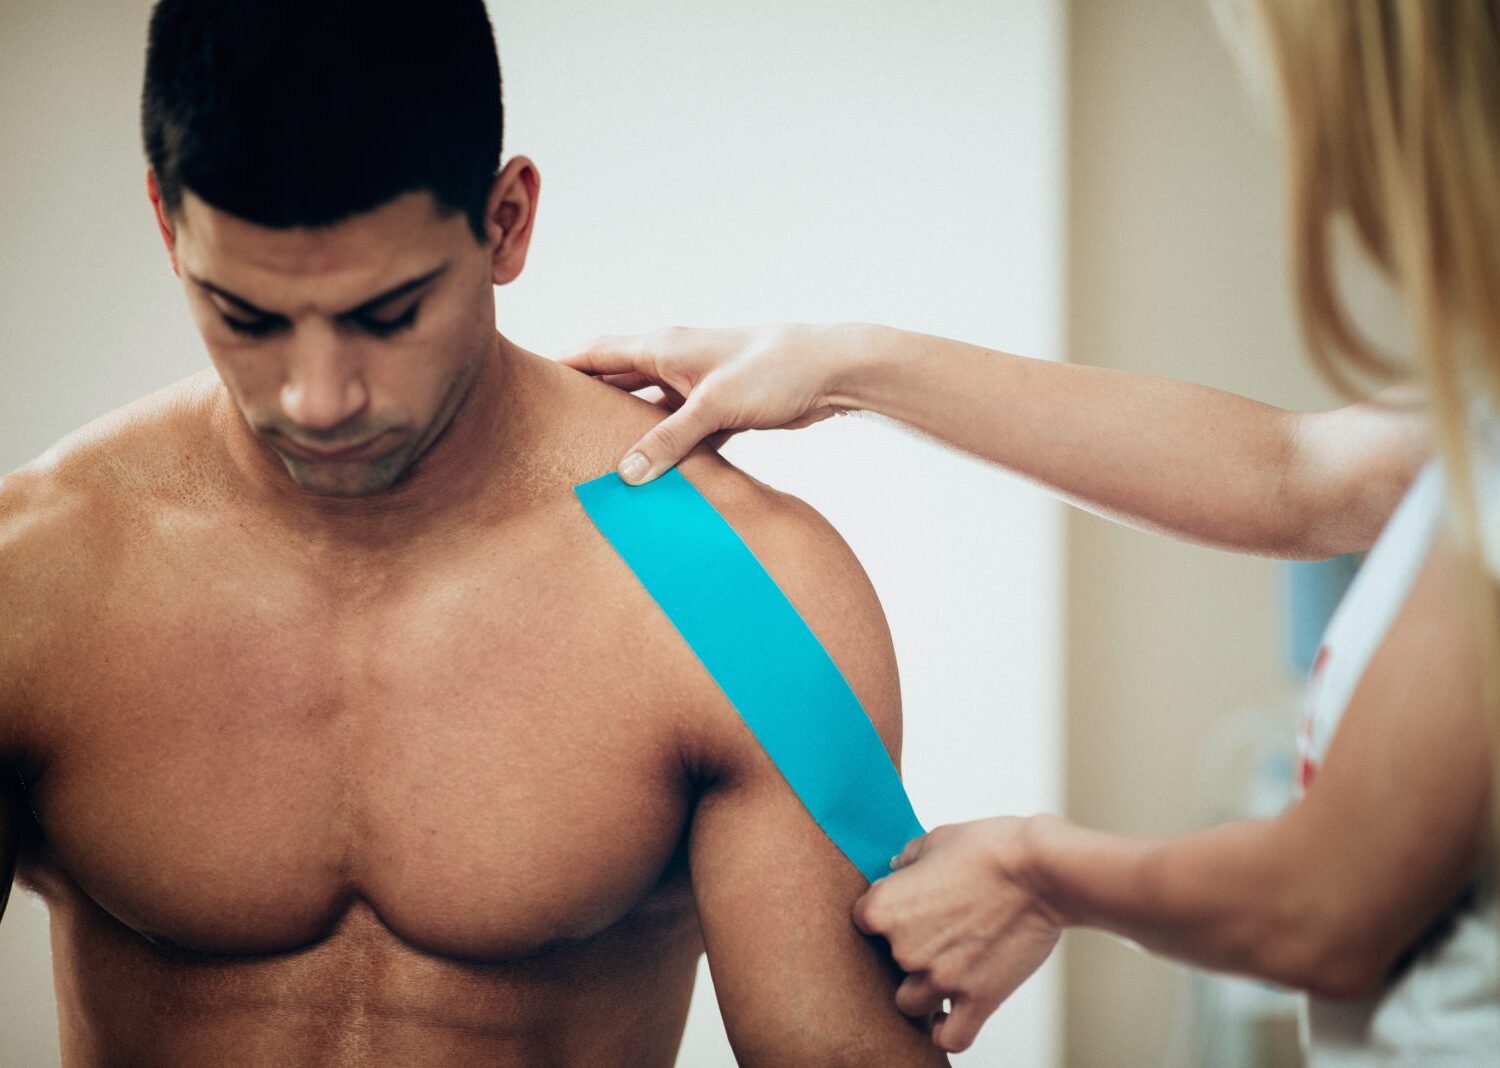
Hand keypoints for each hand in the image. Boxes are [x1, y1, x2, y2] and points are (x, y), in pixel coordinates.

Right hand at [558, 323, 871, 483]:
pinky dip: (667, 450)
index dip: (560, 366)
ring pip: (648, 410)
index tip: (525, 382)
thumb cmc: (775, 370)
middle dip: (585, 403)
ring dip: (626, 432)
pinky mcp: (721, 409)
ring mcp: (697, 385)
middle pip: (616, 381)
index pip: (596, 352)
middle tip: (549, 431)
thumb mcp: (715, 406)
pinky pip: (680, 431)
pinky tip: (654, 476)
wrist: (831, 371)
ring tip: (592, 459)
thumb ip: (669, 441)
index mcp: (664, 347)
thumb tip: (626, 475)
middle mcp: (675, 361)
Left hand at [852, 816, 1064, 1053]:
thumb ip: (908, 859)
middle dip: (908, 949)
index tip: (907, 907)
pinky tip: (948, 1015)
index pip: (861, 922)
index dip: (884, 914)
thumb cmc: (992, 848)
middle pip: (886, 963)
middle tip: (938, 930)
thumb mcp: (937, 839)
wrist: (1041, 870)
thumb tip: (897, 868)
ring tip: (943, 969)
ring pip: (910, 1004)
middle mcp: (904, 949)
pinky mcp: (977, 1000)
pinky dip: (945, 1031)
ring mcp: (940, 979)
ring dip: (922, 990)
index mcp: (885, 908)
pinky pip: (950, 1037)